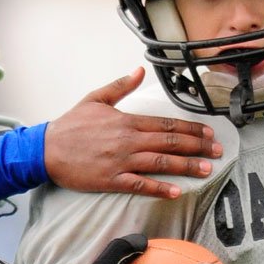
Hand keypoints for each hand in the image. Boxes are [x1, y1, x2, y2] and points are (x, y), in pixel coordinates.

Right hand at [43, 68, 222, 198]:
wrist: (45, 149)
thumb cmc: (69, 126)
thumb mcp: (95, 99)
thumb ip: (120, 85)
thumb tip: (139, 72)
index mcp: (126, 120)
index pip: (166, 124)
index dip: (191, 129)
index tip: (208, 133)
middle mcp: (127, 140)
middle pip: (170, 142)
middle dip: (197, 147)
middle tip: (217, 152)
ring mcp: (120, 161)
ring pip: (160, 162)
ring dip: (185, 166)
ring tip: (205, 169)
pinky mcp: (111, 179)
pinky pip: (140, 184)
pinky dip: (159, 188)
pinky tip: (175, 191)